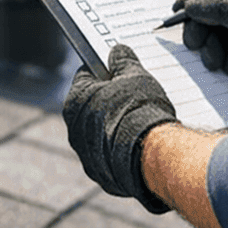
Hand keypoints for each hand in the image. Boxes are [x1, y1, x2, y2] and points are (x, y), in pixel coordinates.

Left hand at [63, 44, 176, 212]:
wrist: (153, 154)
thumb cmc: (140, 110)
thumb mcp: (135, 75)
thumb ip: (123, 61)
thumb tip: (117, 52)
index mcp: (75, 101)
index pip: (85, 75)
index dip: (104, 69)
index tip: (119, 68)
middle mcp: (74, 130)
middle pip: (92, 106)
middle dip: (110, 100)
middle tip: (133, 94)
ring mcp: (87, 156)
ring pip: (101, 133)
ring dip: (115, 126)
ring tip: (141, 121)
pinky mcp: (102, 175)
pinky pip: (111, 157)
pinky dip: (122, 150)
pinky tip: (142, 144)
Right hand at [173, 0, 227, 80]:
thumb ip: (214, 6)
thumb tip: (189, 5)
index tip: (177, 11)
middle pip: (202, 12)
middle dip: (200, 31)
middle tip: (196, 44)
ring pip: (206, 34)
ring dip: (211, 50)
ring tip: (225, 61)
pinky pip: (215, 51)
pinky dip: (220, 60)